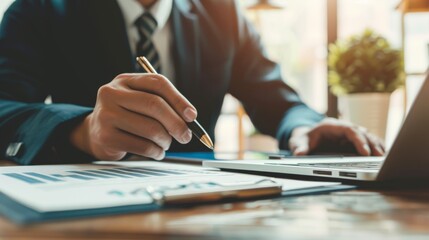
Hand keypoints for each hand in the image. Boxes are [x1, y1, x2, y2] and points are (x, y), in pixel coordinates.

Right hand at [69, 73, 196, 159]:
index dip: (179, 100)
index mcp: (124, 80)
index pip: (157, 83)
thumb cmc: (127, 116)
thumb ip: (163, 104)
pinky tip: (157, 152)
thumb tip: (190, 118)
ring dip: (166, 140)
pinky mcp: (106, 137)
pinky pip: (141, 146)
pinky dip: (156, 152)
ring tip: (166, 143)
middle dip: (176, 123)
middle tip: (186, 136)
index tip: (192, 116)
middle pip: (154, 105)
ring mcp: (106, 115)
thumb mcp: (140, 102)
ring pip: (150, 128)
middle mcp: (112, 93)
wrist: (94, 132)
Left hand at [289, 118, 384, 155]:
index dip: (358, 140)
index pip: (349, 130)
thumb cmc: (303, 138)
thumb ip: (299, 147)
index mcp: (331, 126)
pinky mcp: (351, 140)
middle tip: (380, 156)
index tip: (365, 152)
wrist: (304, 136)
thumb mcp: (298, 142)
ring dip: (376, 145)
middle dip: (372, 144)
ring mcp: (348, 134)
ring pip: (367, 136)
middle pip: (361, 132)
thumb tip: (299, 153)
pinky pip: (366, 141)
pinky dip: (375, 147)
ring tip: (385, 157)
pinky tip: (383, 155)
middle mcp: (342, 128)